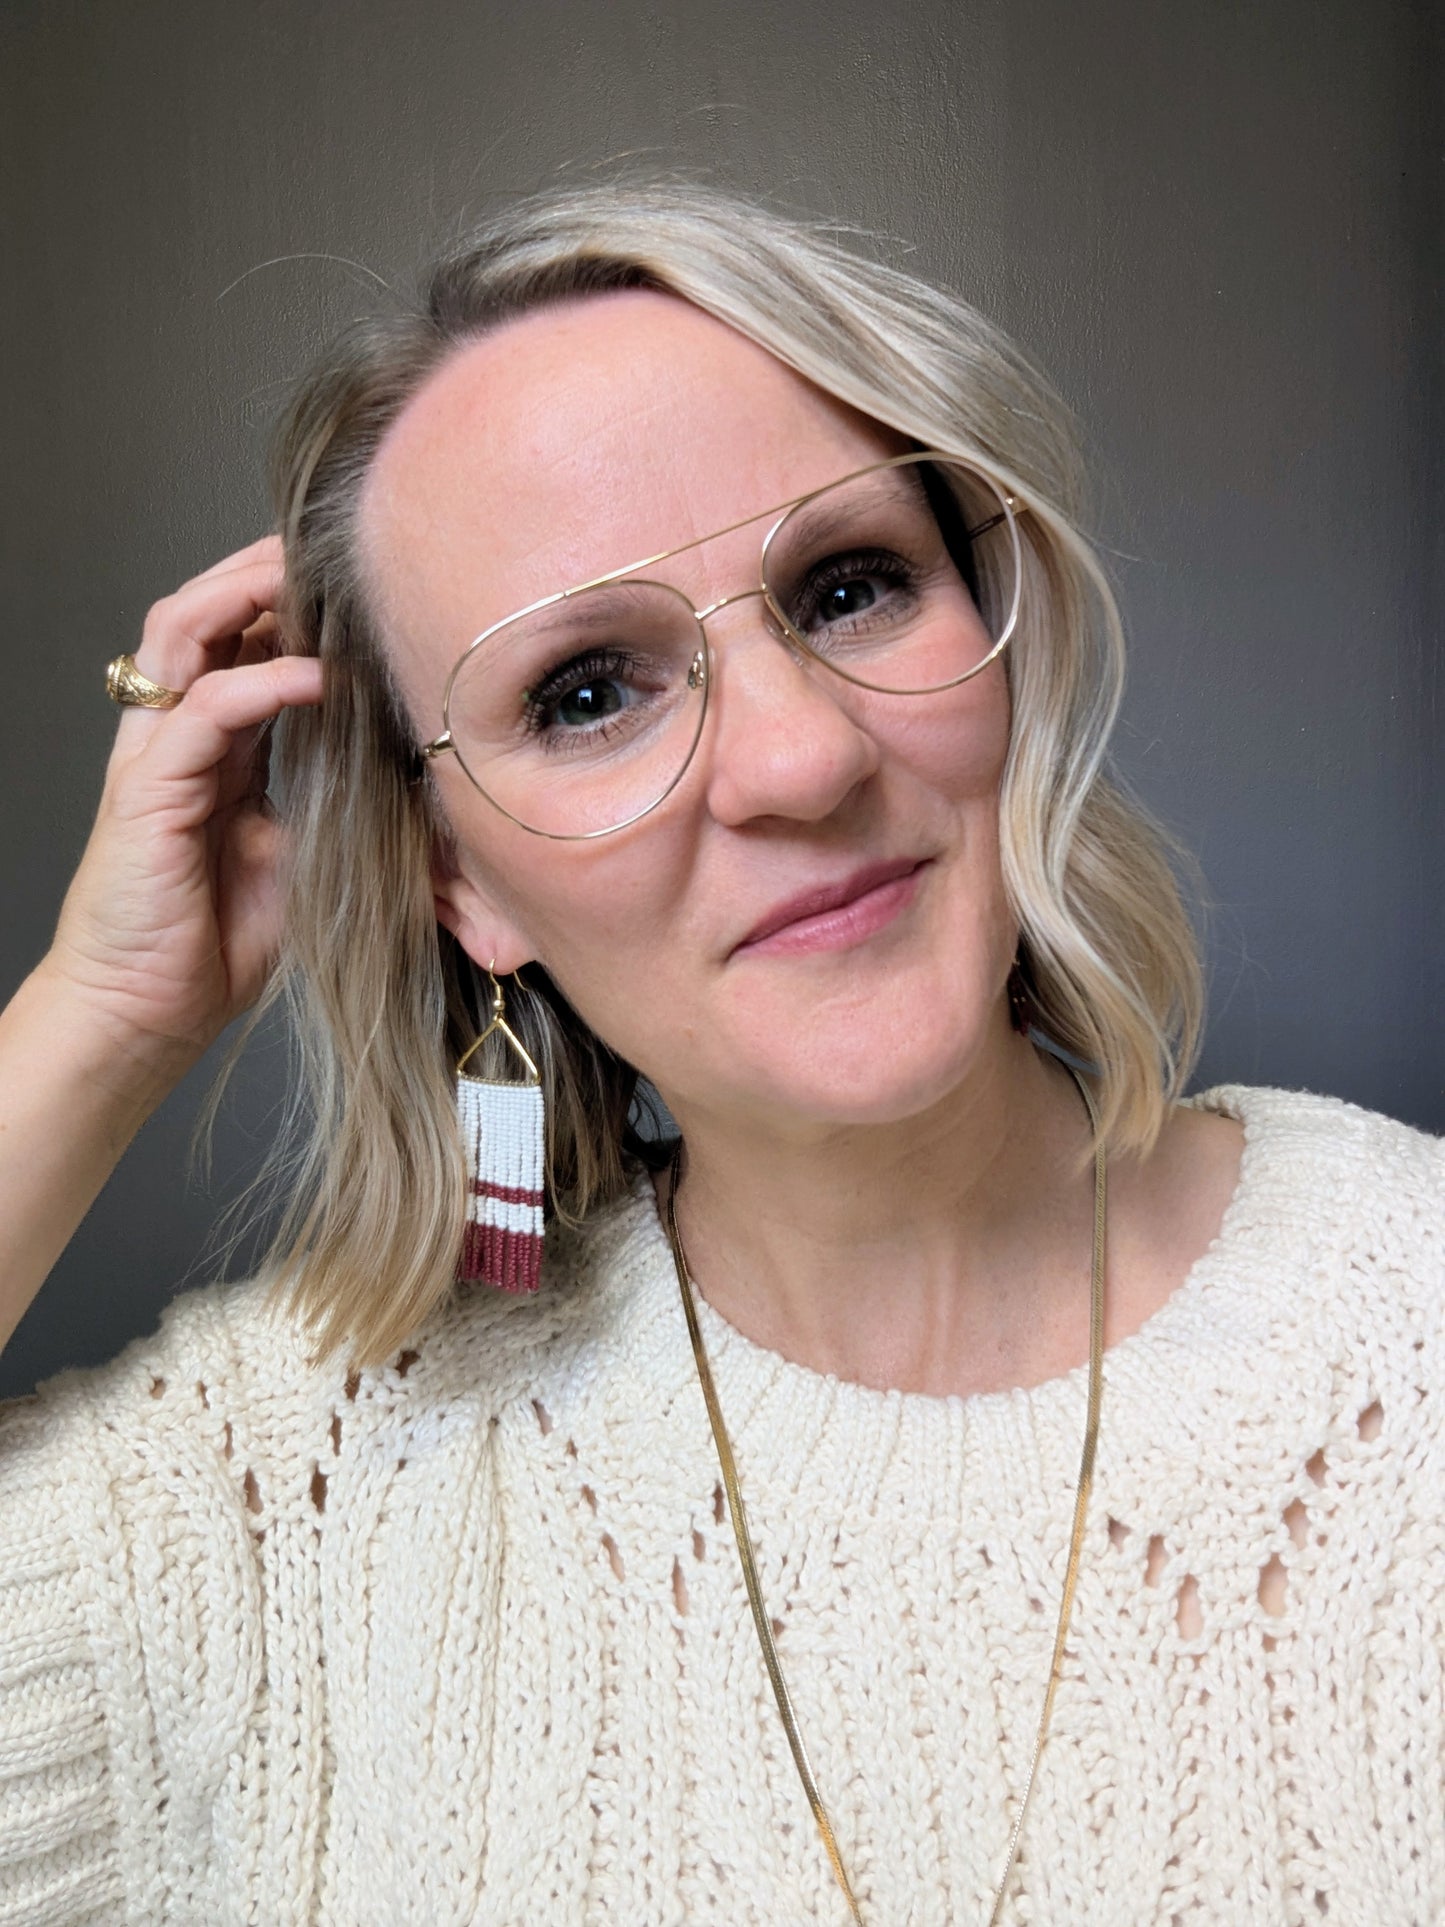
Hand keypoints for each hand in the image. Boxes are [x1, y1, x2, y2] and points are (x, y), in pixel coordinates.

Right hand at [41, 536, 323, 1087]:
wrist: (150, 1011)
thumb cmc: (220, 940)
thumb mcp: (310, 854)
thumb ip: (348, 804)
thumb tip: (429, 783)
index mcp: (218, 745)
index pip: (246, 640)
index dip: (295, 602)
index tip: (359, 581)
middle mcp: (180, 735)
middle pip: (206, 613)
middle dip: (263, 569)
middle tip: (329, 547)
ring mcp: (156, 756)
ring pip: (183, 635)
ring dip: (246, 594)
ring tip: (307, 574)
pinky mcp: (147, 791)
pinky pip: (199, 713)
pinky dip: (256, 683)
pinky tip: (313, 676)